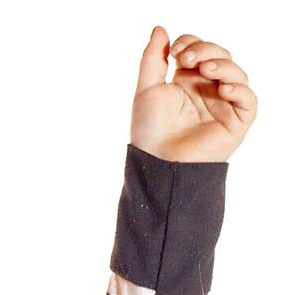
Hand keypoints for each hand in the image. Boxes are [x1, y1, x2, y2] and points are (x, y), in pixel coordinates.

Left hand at [130, 27, 257, 161]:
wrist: (157, 164)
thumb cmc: (149, 132)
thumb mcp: (147, 88)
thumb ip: (153, 58)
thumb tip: (160, 29)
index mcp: (188, 82)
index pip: (200, 50)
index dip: (192, 43)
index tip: (176, 50)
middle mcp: (207, 91)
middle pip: (220, 57)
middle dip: (206, 50)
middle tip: (187, 58)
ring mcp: (223, 106)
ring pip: (236, 74)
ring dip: (223, 65)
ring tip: (205, 69)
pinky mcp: (235, 123)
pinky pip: (248, 100)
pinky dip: (240, 90)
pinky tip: (224, 89)